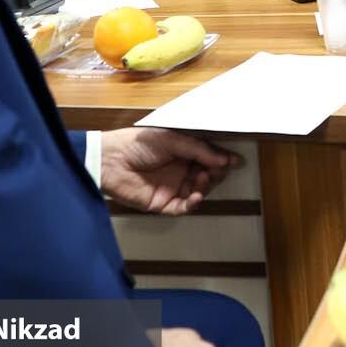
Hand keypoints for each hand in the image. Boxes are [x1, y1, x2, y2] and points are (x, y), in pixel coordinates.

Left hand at [100, 127, 240, 214]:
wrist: (110, 160)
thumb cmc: (138, 144)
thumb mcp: (172, 139)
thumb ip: (198, 149)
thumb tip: (225, 159)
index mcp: (184, 152)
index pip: (209, 158)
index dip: (222, 159)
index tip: (235, 161)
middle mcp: (181, 170)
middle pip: (208, 175)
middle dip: (215, 173)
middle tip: (218, 168)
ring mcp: (173, 188)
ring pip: (199, 192)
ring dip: (205, 186)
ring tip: (202, 178)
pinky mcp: (163, 204)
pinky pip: (184, 207)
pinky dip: (193, 203)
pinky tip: (196, 196)